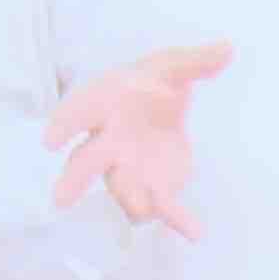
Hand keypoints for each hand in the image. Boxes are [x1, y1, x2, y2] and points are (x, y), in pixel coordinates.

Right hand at [43, 42, 232, 238]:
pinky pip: (161, 205)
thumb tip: (227, 49)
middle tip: (61, 199)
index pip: (79, 112)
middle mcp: (108, 142)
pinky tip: (194, 231)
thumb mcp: (172, 64)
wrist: (157, 106)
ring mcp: (127, 168)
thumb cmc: (151, 82)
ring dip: (131, 200)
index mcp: (106, 104)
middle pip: (86, 163)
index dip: (63, 124)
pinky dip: (177, 219)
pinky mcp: (153, 186)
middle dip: (74, 180)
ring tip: (144, 211)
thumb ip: (197, 60)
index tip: (50, 140)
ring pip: (123, 189)